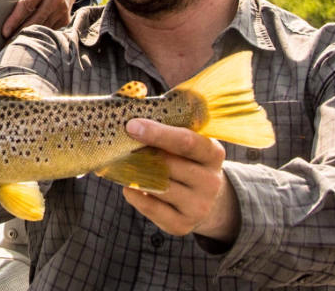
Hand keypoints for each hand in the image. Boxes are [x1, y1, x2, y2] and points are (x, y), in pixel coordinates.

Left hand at [0, 0, 83, 37]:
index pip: (27, 5)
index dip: (15, 20)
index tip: (4, 32)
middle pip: (35, 20)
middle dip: (19, 33)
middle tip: (5, 44)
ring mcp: (62, 9)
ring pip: (42, 28)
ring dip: (28, 36)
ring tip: (13, 43)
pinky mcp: (65, 18)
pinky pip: (48, 30)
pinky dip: (38, 34)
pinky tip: (28, 38)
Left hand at [121, 119, 239, 242]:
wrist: (206, 201)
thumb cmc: (188, 162)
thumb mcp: (190, 144)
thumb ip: (169, 129)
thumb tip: (135, 109)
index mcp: (213, 154)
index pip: (186, 142)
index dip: (158, 133)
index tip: (132, 126)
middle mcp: (211, 182)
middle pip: (168, 165)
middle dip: (141, 154)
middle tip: (121, 145)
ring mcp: (199, 206)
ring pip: (158, 186)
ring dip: (135, 174)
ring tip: (123, 164)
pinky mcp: (183, 225)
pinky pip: (151, 207)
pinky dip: (135, 195)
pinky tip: (129, 186)